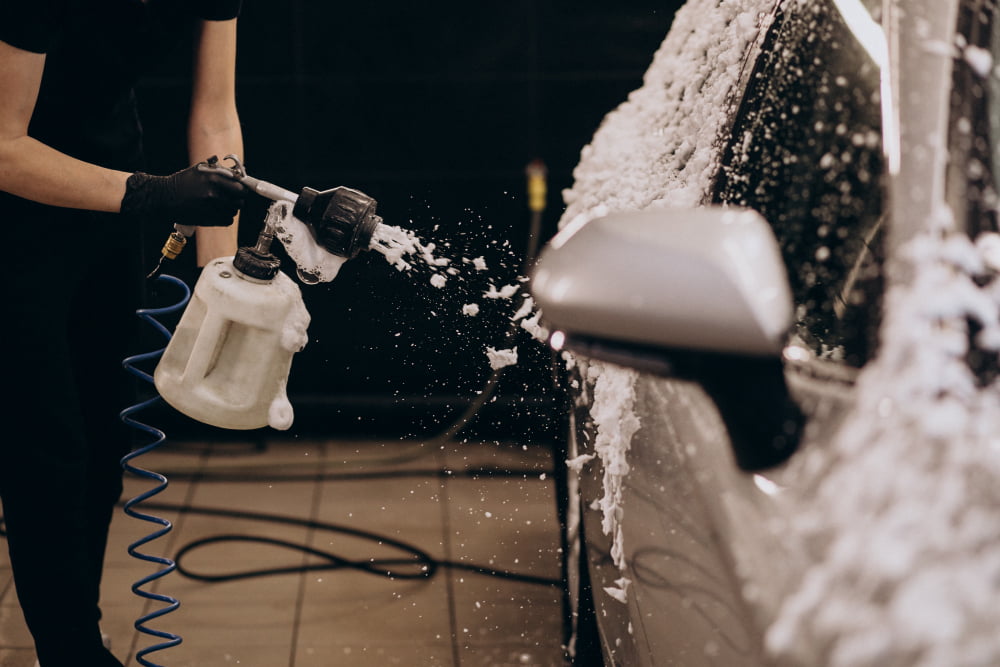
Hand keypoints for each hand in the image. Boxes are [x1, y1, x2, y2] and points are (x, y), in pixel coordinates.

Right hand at [120, 158, 245, 226]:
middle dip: (237, 199)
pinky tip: (216, 211)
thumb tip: (237, 174)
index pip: (241, 187)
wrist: (164, 197)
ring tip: (219, 204)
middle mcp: (214, 195)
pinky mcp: (208, 220)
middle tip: (230, 197)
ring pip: (234, 211)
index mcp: (213, 179)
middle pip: (240, 201)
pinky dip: (224, 217)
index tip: (239, 189)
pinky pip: (227, 221)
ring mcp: (211, 209)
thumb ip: (219, 171)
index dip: (242, 188)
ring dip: (230, 208)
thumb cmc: (182, 182)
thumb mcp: (200, 170)